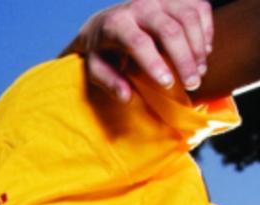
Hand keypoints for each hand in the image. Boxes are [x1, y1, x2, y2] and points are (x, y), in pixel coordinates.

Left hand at [75, 0, 213, 101]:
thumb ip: (109, 82)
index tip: (167, 84)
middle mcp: (140, 6)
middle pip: (169, 30)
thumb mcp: (95, 69)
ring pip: (189, 18)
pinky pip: (200, 9)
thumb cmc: (102, 51)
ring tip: (199, 73)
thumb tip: (127, 98)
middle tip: (192, 84)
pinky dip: (206, 31)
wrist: (105, 22)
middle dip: (183, 59)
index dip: (154, 63)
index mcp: (116, 24)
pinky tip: (204, 53)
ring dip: (198, 48)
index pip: (138, 42)